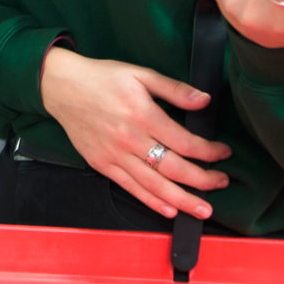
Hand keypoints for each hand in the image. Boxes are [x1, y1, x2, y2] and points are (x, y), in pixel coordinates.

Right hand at [39, 48, 231, 219]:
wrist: (60, 86)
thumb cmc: (101, 78)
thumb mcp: (140, 73)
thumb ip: (174, 89)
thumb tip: (204, 101)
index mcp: (143, 114)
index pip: (185, 142)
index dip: (209, 151)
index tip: (222, 153)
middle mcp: (130, 139)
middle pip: (174, 168)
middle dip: (203, 180)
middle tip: (221, 182)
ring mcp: (115, 155)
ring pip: (155, 185)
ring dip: (183, 200)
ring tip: (203, 210)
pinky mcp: (102, 164)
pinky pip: (131, 188)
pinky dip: (151, 201)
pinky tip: (169, 209)